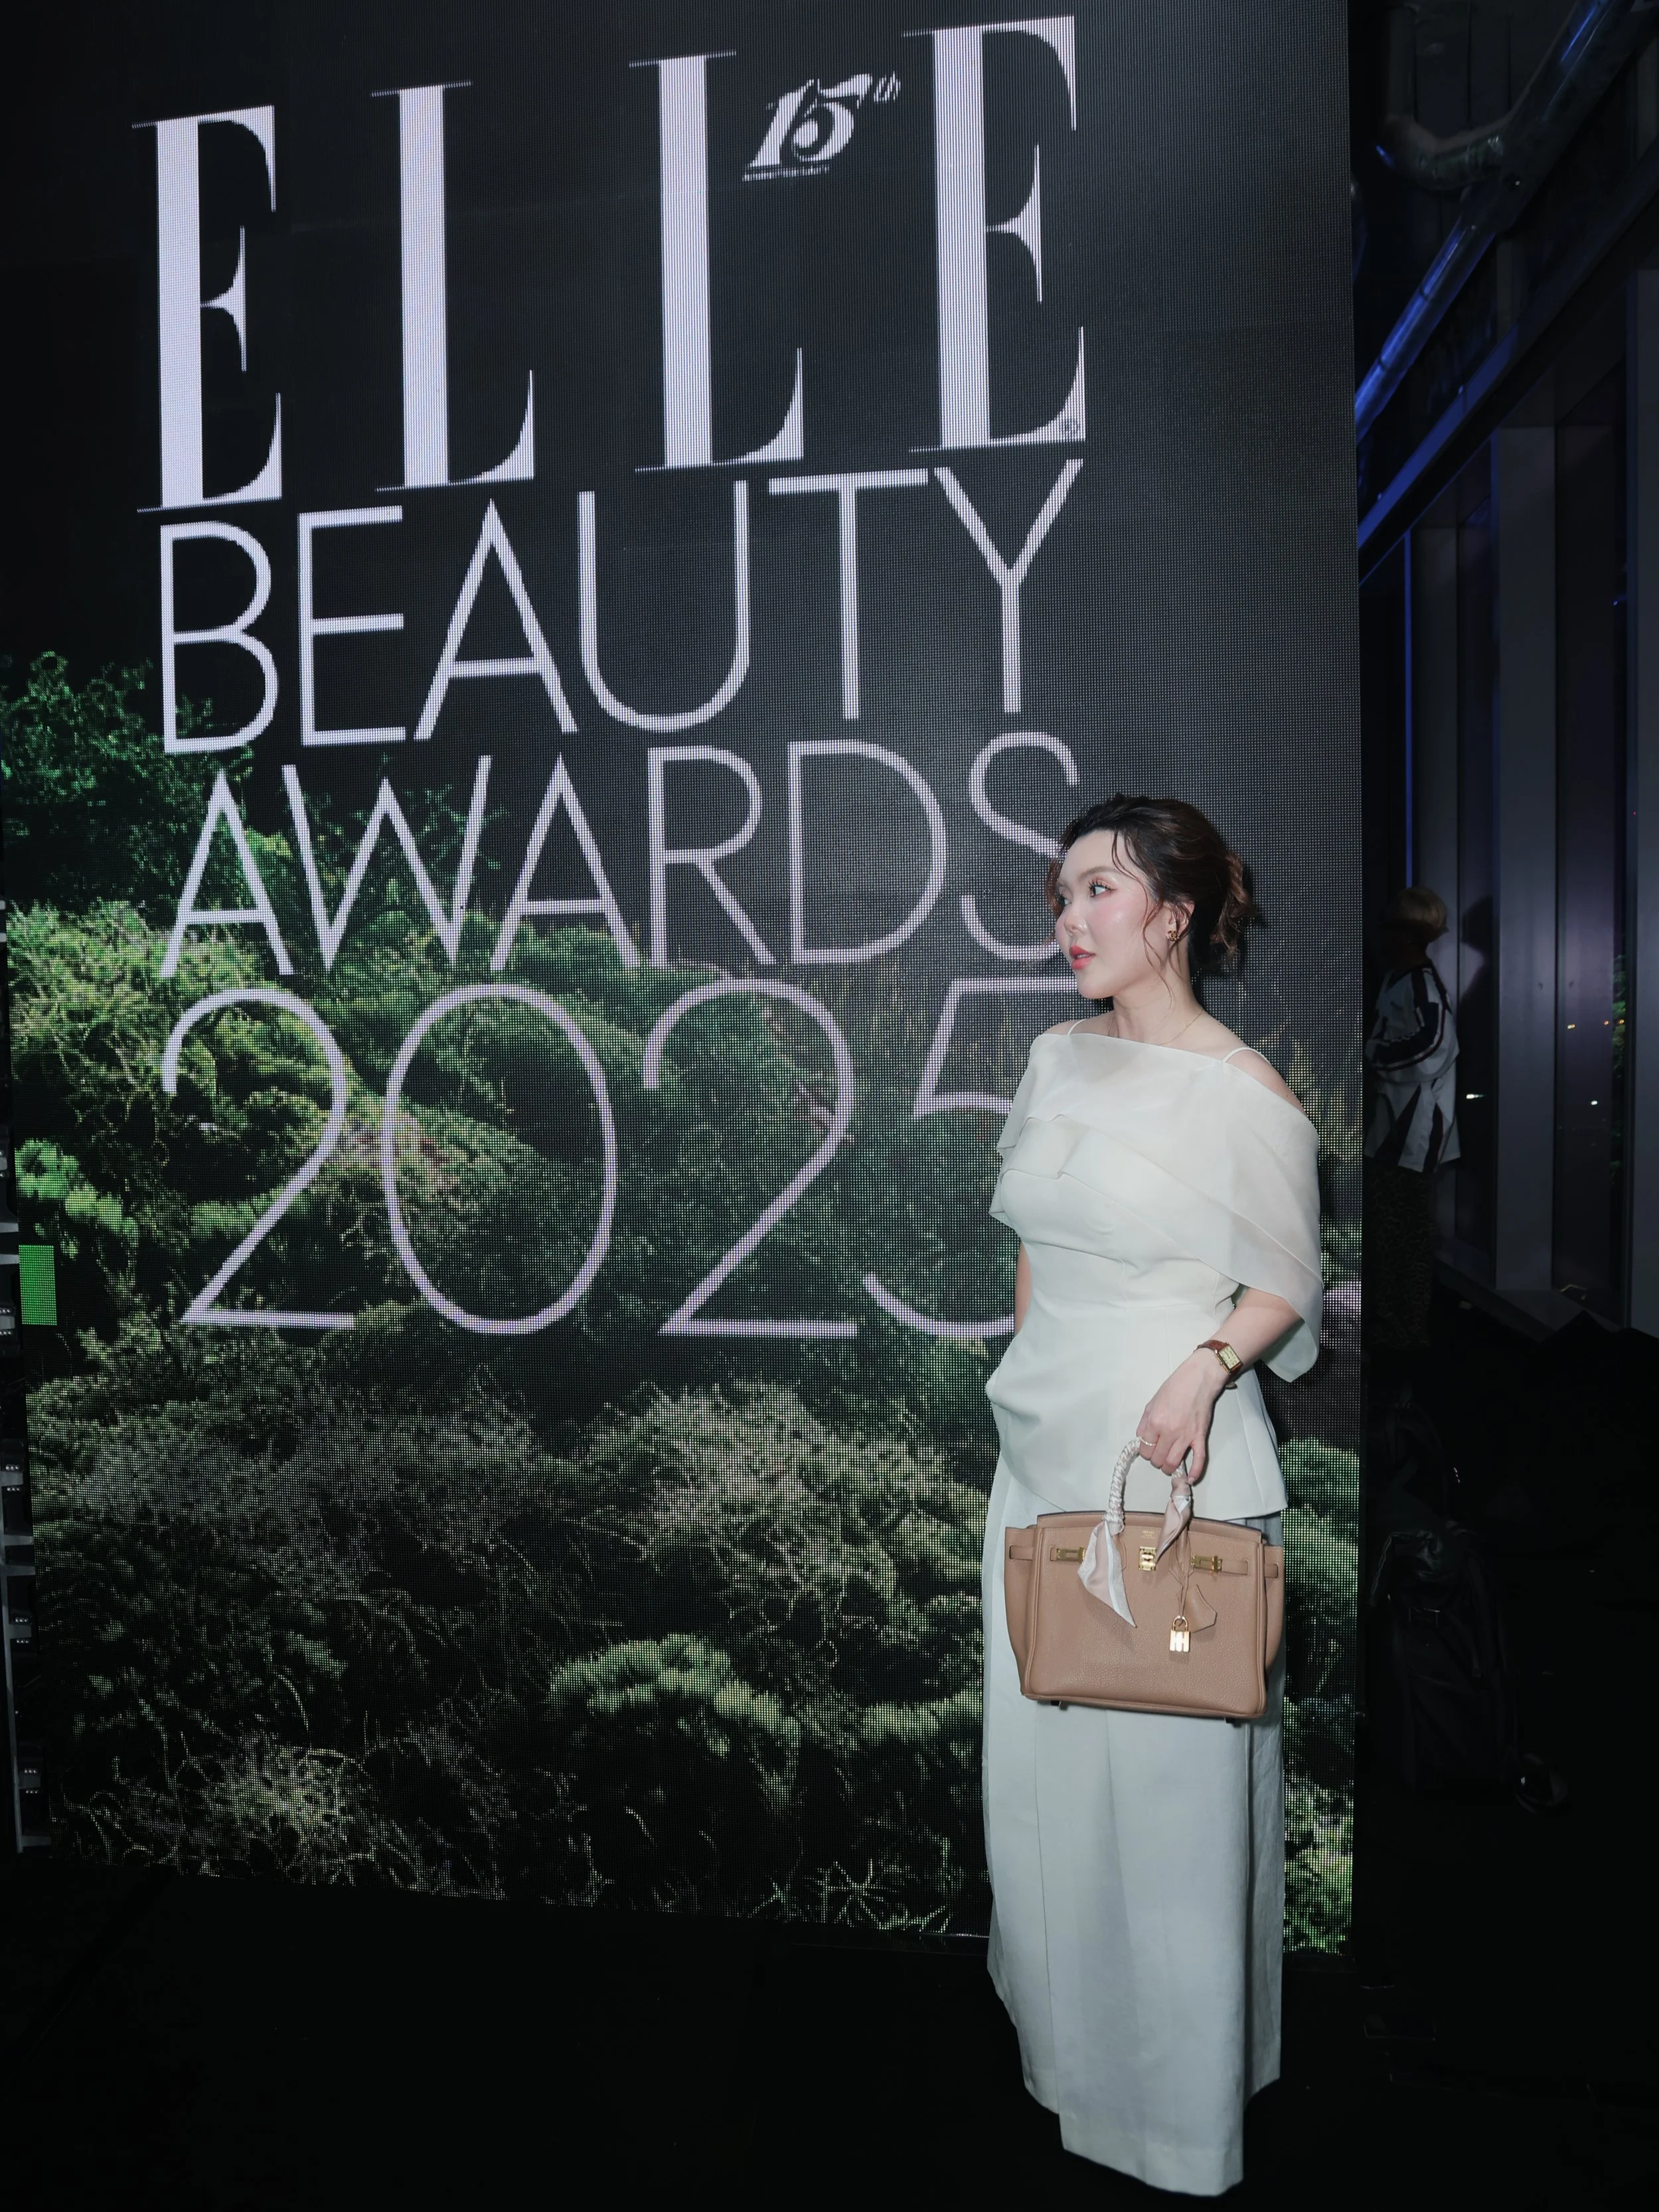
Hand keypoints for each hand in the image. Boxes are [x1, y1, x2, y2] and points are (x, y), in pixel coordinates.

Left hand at [1136, 1351, 1226, 1481]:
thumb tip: (1141, 1439)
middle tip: (1159, 1455)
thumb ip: (1144, 1422)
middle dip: (1156, 1460)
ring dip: (1169, 1468)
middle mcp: (1169, 1432)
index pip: (1145, 1449)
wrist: (1198, 1379)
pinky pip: (1198, 1460)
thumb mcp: (1152, 1402)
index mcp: (1155, 1422)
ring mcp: (1186, 1436)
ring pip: (1173, 1463)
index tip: (1149, 1448)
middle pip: (1158, 1459)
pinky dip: (1195, 1472)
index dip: (1146, 1451)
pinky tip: (1190, 1479)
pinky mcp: (1200, 1437)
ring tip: (1168, 1464)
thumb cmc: (1175, 1387)